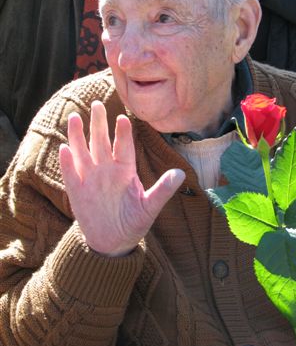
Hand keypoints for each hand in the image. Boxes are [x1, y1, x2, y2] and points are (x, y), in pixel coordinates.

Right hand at [59, 101, 184, 256]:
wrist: (113, 242)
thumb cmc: (134, 222)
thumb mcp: (150, 207)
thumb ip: (163, 190)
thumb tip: (181, 173)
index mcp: (125, 170)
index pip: (124, 147)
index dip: (123, 133)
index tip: (123, 118)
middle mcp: (107, 170)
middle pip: (101, 142)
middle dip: (99, 124)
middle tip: (96, 104)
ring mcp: (90, 179)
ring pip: (83, 152)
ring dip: (78, 136)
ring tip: (75, 117)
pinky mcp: (77, 191)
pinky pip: (70, 174)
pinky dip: (67, 163)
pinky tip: (64, 149)